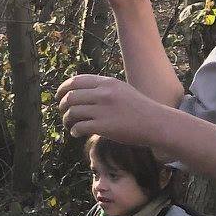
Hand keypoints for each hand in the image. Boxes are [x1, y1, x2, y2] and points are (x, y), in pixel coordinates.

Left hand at [57, 72, 172, 145]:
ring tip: (70, 125)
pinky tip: (76, 133)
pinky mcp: (103, 126)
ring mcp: (103, 110)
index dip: (63, 89)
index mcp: (107, 83)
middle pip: (71, 97)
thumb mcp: (122, 90)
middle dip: (62, 105)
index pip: (76, 81)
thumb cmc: (139, 108)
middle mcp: (103, 94)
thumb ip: (103, 89)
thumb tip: (81, 93)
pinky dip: (74, 131)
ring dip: (67, 119)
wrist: (155, 122)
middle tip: (63, 112)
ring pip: (72, 112)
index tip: (59, 96)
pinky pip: (79, 127)